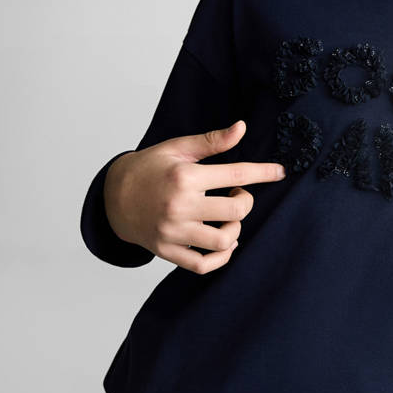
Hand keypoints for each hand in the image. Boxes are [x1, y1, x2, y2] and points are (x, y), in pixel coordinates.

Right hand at [102, 119, 285, 272]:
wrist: (113, 197)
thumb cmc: (149, 168)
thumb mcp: (178, 149)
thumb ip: (212, 141)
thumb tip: (242, 128)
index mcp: (185, 177)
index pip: (236, 174)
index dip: (263, 173)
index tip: (279, 172)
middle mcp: (180, 206)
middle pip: (236, 210)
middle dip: (246, 200)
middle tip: (237, 193)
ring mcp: (173, 232)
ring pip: (224, 240)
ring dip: (236, 229)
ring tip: (228, 218)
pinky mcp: (168, 251)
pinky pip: (203, 264)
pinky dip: (221, 257)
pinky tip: (225, 242)